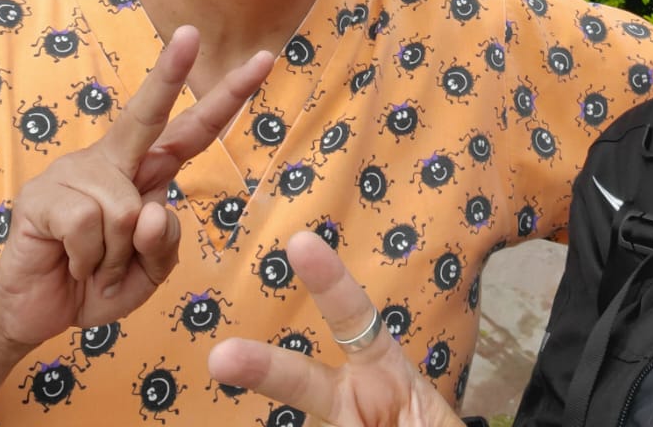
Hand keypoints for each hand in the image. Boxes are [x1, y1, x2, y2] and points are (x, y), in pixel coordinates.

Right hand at [0, 25, 272, 350]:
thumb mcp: (148, 275)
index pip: (192, 131)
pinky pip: (88, 225)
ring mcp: (74, 173)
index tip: (263, 60)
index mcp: (145, 173)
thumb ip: (165, 248)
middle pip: (147, 113)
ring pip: (126, 210)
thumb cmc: (96, 284)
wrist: (36, 313)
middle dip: (170, 72)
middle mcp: (112, 161)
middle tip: (190, 32)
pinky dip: (88, 259)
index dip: (225, 98)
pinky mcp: (42, 195)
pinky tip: (70, 261)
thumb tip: (154, 210)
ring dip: (115, 257)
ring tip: (92, 265)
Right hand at [207, 232, 463, 426]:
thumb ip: (406, 411)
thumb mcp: (431, 418)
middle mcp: (349, 393)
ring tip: (261, 411)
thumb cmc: (427, 422)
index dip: (330, 281)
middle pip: (301, 380)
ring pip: (309, 424)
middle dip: (261, 367)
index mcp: (384, 367)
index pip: (356, 318)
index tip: (300, 243)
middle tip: (220, 359)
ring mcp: (333, 423)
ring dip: (282, 390)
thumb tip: (357, 409)